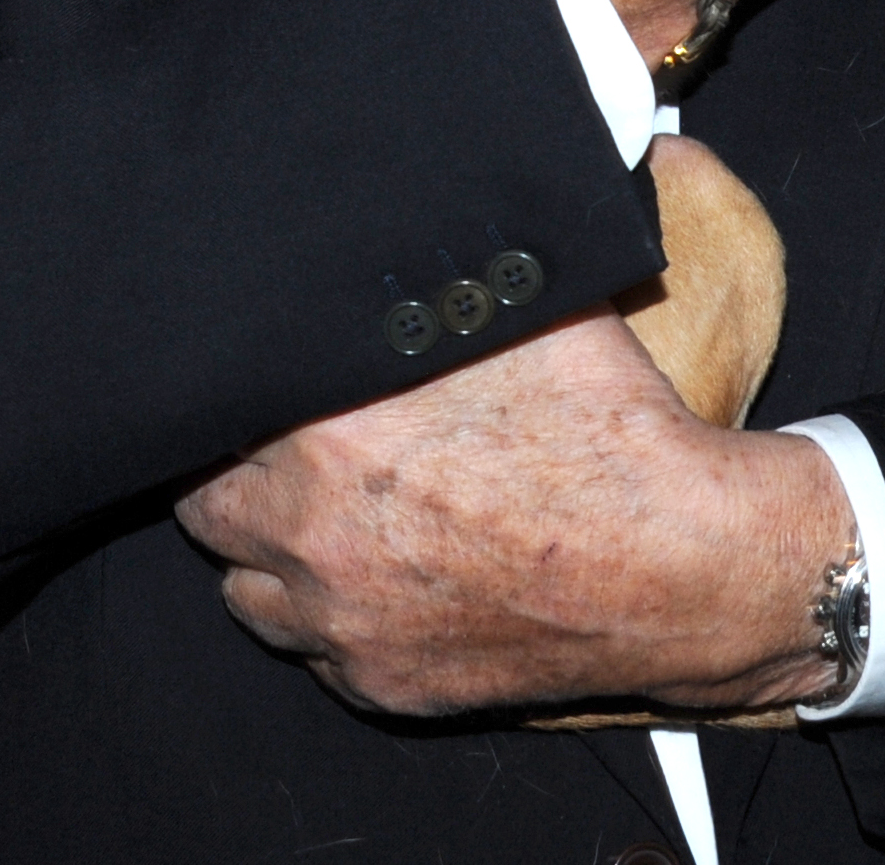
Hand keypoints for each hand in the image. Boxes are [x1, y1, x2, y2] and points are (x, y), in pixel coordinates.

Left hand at [176, 306, 854, 716]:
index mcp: (324, 431)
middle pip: (209, 499)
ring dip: (267, 543)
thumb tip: (409, 200)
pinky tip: (372, 569)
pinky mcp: (380, 684)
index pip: (215, 406)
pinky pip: (311, 648)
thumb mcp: (523, 302)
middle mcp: (309, 534)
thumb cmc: (603, 425)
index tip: (265, 371)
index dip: (236, 383)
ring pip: (245, 583)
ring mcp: (339, 622)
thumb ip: (441, 260)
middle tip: (288, 435)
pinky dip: (325, 612)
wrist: (675, 562)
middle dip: (238, 463)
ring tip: (319, 504)